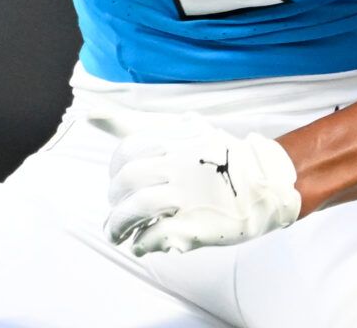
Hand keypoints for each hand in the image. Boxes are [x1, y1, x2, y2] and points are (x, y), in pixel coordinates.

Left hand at [105, 114, 301, 256]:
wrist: (267, 183)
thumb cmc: (219, 156)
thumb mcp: (182, 128)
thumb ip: (136, 123)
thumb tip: (90, 113)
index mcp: (176, 139)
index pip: (126, 151)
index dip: (115, 170)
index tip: (117, 182)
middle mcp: (179, 164)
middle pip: (127, 181)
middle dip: (114, 200)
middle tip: (115, 212)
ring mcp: (187, 195)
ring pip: (135, 209)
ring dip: (118, 226)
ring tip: (116, 235)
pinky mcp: (195, 225)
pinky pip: (155, 235)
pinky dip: (141, 242)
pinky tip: (140, 244)